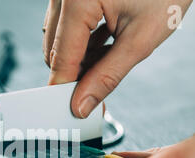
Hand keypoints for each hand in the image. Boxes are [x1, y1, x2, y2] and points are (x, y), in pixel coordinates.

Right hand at [42, 0, 191, 117]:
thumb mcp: (140, 38)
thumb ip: (107, 75)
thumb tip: (82, 104)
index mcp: (78, 0)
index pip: (61, 56)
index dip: (66, 88)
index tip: (73, 110)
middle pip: (54, 50)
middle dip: (74, 73)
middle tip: (98, 88)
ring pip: (58, 39)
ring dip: (78, 58)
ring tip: (110, 57)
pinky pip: (67, 25)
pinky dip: (82, 41)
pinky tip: (105, 43)